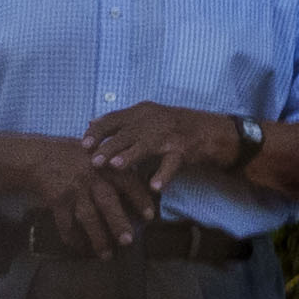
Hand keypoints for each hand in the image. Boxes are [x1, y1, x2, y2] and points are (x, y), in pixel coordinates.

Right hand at [5, 133, 151, 255]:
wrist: (38, 156)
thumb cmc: (76, 157)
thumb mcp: (100, 155)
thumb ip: (118, 169)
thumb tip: (144, 189)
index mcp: (107, 166)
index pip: (129, 182)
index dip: (140, 199)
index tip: (150, 217)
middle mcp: (91, 178)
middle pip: (107, 202)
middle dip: (118, 223)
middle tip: (128, 241)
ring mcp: (73, 190)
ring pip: (87, 217)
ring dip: (97, 237)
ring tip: (107, 255)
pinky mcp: (56, 200)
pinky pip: (65, 223)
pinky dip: (73, 238)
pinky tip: (81, 249)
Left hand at [78, 98, 247, 192]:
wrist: (215, 130)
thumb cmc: (176, 126)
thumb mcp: (149, 116)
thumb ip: (121, 121)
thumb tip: (90, 123)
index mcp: (143, 111)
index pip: (114, 118)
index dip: (98, 131)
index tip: (83, 144)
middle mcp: (155, 120)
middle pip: (127, 133)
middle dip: (109, 147)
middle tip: (94, 161)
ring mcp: (170, 135)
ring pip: (146, 145)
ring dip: (130, 155)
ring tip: (117, 166)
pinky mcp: (185, 149)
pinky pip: (172, 164)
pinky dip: (163, 175)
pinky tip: (155, 187)